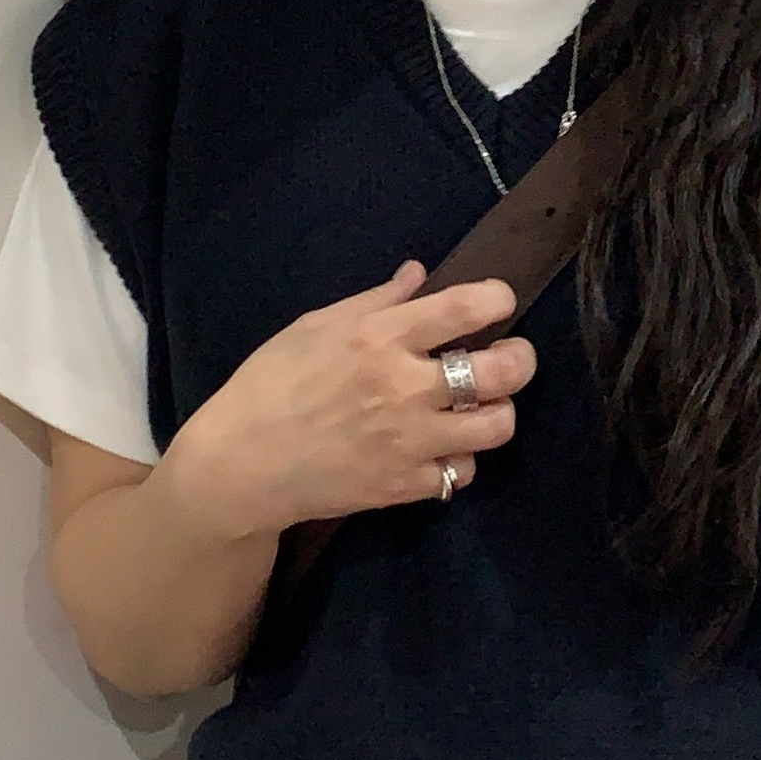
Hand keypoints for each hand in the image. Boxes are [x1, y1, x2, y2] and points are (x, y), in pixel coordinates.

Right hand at [160, 262, 536, 542]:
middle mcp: (405, 388)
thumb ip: (375, 300)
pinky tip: (442, 449)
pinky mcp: (405, 486)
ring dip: (497, 413)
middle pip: (503, 371)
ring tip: (479, 407)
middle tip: (509, 358)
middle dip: (520, 359)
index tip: (496, 303)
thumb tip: (419, 273)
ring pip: (497, 427)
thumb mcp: (313, 326)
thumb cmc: (269, 385)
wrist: (240, 466)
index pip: (468, 308)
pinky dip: (459, 460)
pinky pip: (463, 473)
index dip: (498, 299)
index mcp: (379, 338)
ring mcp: (410, 442)